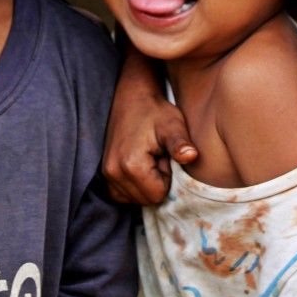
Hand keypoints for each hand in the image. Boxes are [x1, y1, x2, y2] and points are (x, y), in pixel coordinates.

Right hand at [102, 39, 197, 204]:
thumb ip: (180, 143)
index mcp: (131, 165)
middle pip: (145, 199)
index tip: (164, 156)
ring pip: (134, 198)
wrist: (132, 97)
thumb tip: (192, 156)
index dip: (166, 178)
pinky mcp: (103, 172)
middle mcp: (113, 173)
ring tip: (148, 157)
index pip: (157, 195)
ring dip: (145, 182)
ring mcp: (105, 173)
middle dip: (155, 181)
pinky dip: (133, 184)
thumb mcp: (172, 125)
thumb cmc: (156, 111)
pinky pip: (122, 194)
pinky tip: (139, 163)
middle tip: (156, 155)